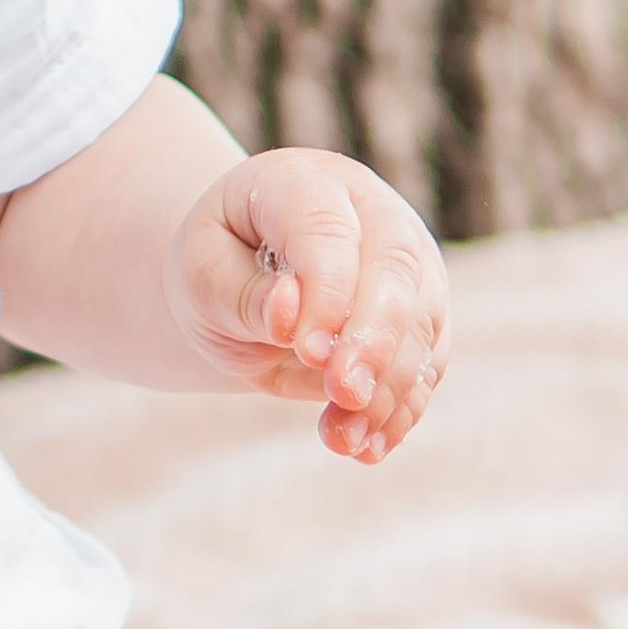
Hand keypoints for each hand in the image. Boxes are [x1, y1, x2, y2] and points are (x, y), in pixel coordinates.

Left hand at [164, 147, 447, 462]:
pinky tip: (367, 447)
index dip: (326, 291)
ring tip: (343, 439)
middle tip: (344, 394)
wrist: (241, 277)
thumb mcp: (201, 272)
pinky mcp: (424, 315)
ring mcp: (408, 261)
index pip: (328, 230)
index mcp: (304, 181)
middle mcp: (371, 211)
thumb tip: (289, 317)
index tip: (305, 349)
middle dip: (374, 339)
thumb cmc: (216, 263)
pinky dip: (400, 410)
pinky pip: (426, 365)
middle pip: (394, 268)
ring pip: (421, 323)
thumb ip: (242, 293)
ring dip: (388, 389)